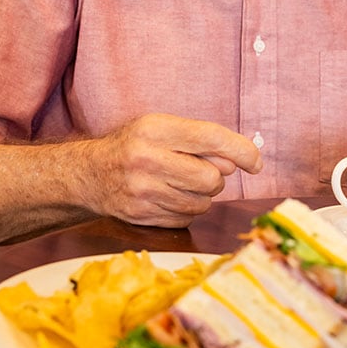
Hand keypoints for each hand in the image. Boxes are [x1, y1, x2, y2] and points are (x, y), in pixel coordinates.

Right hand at [82, 113, 262, 226]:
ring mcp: (141, 192)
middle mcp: (146, 160)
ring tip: (182, 182)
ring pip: (202, 202)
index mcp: (154, 129)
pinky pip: (186, 219)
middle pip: (211, 178)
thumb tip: (237, 163)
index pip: (210, 138)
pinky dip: (187, 209)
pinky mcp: (140, 217)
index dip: (241, 150)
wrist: (91, 173)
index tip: (255, 162)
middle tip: (202, 170)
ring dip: (202, 195)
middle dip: (216, 177)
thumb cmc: (135, 144)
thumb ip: (200, 140)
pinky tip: (171, 196)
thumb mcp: (162, 127)